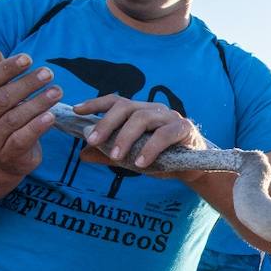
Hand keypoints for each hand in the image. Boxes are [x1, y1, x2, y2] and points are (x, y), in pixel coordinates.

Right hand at [0, 49, 61, 176]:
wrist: (0, 161)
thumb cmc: (1, 121)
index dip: (6, 68)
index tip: (28, 58)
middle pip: (1, 99)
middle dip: (26, 84)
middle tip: (48, 73)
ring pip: (14, 118)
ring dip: (38, 103)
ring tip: (57, 91)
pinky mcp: (7, 156)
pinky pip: (22, 138)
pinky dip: (37, 126)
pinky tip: (52, 116)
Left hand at [73, 93, 205, 176]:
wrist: (192, 168)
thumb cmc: (162, 158)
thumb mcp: (131, 157)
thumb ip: (109, 155)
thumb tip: (82, 155)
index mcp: (139, 112)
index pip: (115, 101)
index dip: (95, 103)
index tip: (77, 110)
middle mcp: (153, 109)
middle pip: (125, 106)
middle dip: (106, 123)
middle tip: (93, 140)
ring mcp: (169, 117)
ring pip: (142, 118)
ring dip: (126, 137)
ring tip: (116, 157)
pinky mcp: (184, 128)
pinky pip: (164, 135)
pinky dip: (150, 149)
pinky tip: (140, 163)